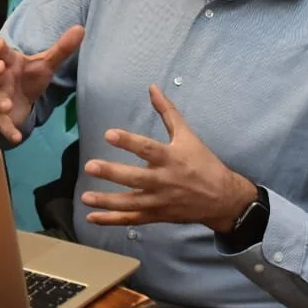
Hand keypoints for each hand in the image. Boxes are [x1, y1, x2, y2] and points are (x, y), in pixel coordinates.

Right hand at [0, 26, 83, 143]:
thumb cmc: (28, 76)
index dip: (0, 48)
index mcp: (10, 62)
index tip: (0, 43)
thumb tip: (81, 28)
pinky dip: (8, 130)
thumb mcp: (46, 63)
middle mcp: (0, 78)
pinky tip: (16, 137)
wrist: (17, 100)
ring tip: (7, 104)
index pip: (3, 52)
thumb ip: (62, 49)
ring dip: (0, 101)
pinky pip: (2, 123)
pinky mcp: (1, 117)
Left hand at [80, 85, 255, 231]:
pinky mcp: (157, 215)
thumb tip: (152, 87)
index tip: (109, 134)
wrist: (223, 199)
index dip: (128, 142)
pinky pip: (132, 219)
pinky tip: (91, 217)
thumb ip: (167, 112)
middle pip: (135, 178)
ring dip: (107, 202)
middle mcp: (164, 181)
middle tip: (89, 166)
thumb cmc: (203, 163)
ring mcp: (160, 201)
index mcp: (171, 158)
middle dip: (112, 173)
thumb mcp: (188, 135)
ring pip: (130, 203)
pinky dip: (112, 220)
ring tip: (84, 197)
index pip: (147, 149)